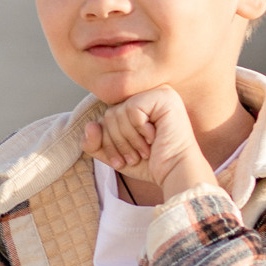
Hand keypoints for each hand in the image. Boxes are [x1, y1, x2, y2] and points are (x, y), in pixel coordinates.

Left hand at [82, 90, 213, 203]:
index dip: (107, 141)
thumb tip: (90, 125)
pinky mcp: (163, 96)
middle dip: (116, 142)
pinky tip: (154, 138)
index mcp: (138, 105)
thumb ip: (95, 143)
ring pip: (118, 112)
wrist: (175, 173)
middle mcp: (148, 95)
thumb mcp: (115, 154)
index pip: (106, 117)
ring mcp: (157, 93)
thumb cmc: (150, 164)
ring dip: (128, 140)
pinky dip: (138, 130)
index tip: (120, 161)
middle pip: (109, 114)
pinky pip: (132, 109)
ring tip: (144, 151)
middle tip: (134, 157)